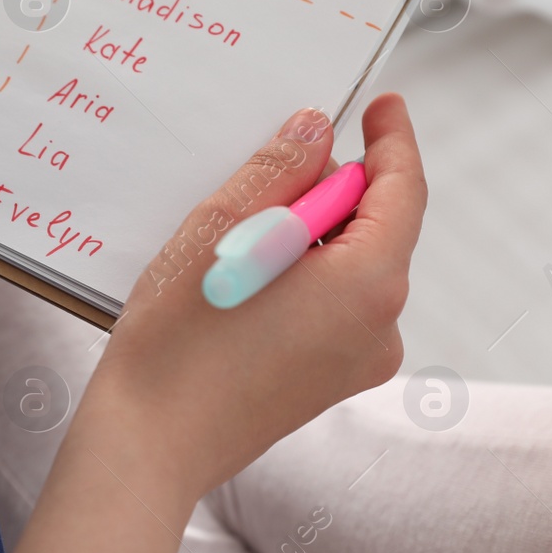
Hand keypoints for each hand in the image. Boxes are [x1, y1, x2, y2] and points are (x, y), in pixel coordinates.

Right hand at [79, 94, 426, 506]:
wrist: (149, 447)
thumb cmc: (178, 344)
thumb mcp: (222, 229)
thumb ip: (280, 170)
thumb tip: (316, 132)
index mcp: (367, 285)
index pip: (403, 191)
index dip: (392, 141)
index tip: (381, 105)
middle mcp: (379, 328)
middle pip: (376, 230)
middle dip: (331, 190)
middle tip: (269, 171)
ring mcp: (358, 362)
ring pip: (350, 268)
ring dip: (309, 236)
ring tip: (238, 235)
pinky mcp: (330, 382)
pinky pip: (333, 306)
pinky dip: (301, 276)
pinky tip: (244, 276)